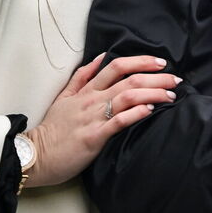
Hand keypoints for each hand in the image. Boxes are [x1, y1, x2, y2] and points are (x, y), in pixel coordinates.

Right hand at [24, 54, 178, 188]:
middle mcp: (93, 100)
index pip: (117, 66)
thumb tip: (101, 56)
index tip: (161, 63)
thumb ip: (82, 76)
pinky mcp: (94, 137)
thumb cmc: (53, 129)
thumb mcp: (64, 97)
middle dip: (156, 77)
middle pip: (129, 79)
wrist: (36, 155)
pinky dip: (135, 113)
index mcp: (87, 90)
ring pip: (127, 97)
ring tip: (170, 96)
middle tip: (176, 79)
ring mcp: (93, 117)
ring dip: (152, 94)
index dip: (141, 61)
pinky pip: (118, 121)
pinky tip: (150, 111)